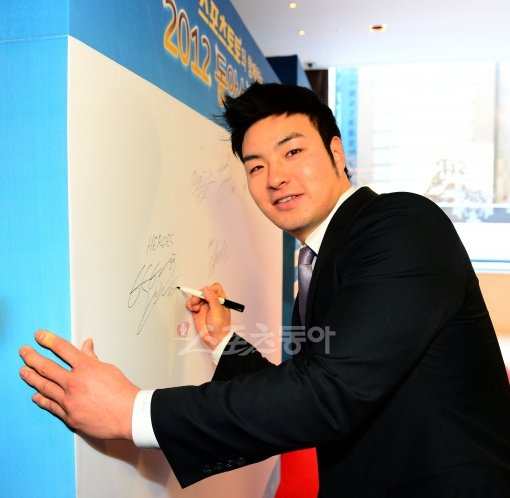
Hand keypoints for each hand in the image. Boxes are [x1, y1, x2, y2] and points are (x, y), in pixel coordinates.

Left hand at [19, 330, 139, 439]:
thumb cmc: (122, 392)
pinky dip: (42, 400)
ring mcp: (70, 400)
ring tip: (23, 371)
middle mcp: (74, 382)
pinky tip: (35, 396)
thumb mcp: (108, 369)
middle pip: (47, 367)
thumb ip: (92, 358)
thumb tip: (86, 346)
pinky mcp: (69, 416)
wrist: (129, 415)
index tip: (39, 336)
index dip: (49, 340)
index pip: (63, 349)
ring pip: (45, 387)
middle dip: (32, 357)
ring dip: (31, 378)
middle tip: (24, 352)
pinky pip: (51, 406)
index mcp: (86, 368)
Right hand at [185, 282, 231, 349]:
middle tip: (196, 300)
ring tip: (194, 306)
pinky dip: (190, 305)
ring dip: (193, 300)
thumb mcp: (218, 311)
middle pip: (203, 292)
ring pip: (196, 297)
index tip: (205, 295)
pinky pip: (192, 304)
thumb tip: (206, 289)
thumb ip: (212, 299)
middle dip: (198, 295)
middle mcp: (212, 302)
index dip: (209, 289)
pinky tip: (192, 308)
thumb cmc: (221, 327)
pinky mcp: (197, 312)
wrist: (214, 339)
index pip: (215, 288)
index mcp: (220, 300)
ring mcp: (204, 307)